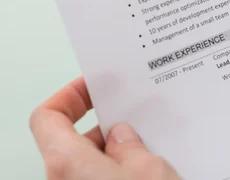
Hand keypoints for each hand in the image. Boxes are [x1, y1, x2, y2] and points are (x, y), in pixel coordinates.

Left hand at [29, 77, 180, 179]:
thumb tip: (124, 136)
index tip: (96, 84)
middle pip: (73, 139)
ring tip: (154, 138)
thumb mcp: (148, 169)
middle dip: (107, 122)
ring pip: (92, 161)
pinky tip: (157, 164)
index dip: (70, 95)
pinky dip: (124, 168)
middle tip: (136, 109)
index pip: (47, 117)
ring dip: (120, 148)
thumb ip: (130, 145)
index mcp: (67, 162)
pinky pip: (104, 177)